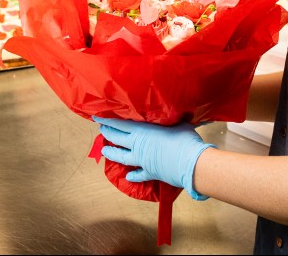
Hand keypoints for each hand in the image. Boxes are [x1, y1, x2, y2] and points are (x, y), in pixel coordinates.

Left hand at [94, 116, 214, 199]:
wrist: (190, 162)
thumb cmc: (184, 139)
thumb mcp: (178, 123)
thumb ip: (171, 118)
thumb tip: (177, 111)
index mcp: (142, 131)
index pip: (120, 124)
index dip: (108, 121)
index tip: (97, 119)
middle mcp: (138, 145)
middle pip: (117, 139)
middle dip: (107, 134)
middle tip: (101, 131)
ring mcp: (142, 160)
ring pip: (122, 157)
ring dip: (112, 154)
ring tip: (104, 152)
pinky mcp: (150, 172)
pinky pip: (139, 174)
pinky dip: (133, 175)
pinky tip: (129, 176)